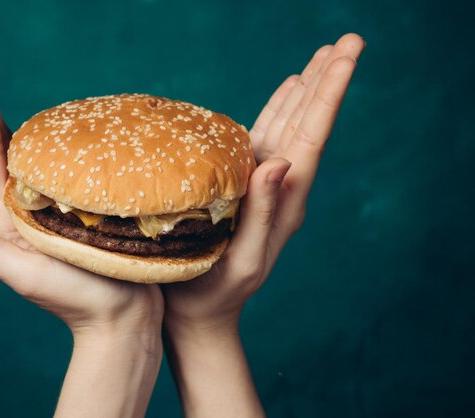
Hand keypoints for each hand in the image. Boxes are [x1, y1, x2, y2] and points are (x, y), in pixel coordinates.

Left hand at [0, 49, 162, 417]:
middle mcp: (27, 204)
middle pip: (1, 143)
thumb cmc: (76, 300)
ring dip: (14, 116)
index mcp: (8, 215)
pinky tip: (58, 126)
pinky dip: (58, 140)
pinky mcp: (84, 206)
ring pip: (32, 151)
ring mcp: (55, 204)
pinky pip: (67, 164)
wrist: (122, 318)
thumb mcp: (23, 274)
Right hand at [162, 34, 365, 417]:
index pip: (312, 138)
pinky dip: (277, 112)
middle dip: (325, 82)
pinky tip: (285, 94)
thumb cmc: (216, 289)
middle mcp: (280, 188)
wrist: (202, 310)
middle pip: (307, 125)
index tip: (345, 54)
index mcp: (286, 201)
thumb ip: (264, 212)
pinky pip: (263, 140)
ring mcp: (262, 185)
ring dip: (304, 93)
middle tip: (344, 42)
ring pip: (288, 128)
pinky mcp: (243, 186)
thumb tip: (282, 160)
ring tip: (318, 61)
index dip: (328, 94)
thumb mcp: (244, 257)